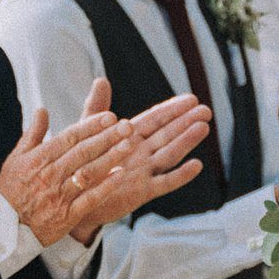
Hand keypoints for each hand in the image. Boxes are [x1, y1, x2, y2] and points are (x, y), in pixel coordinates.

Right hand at [0, 80, 133, 247]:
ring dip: (111, 157)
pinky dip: (105, 186)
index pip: (70, 137)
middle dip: (108, 137)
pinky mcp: (67, 216)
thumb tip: (43, 110)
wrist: (4, 228)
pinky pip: (90, 199)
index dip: (92, 126)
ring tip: (129, 145)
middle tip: (128, 126)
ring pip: (89, 172)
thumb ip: (33, 134)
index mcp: (40, 158)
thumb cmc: (9, 191)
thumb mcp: (15, 158)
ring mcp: (60, 195)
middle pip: (84, 151)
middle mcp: (51, 174)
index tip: (110, 116)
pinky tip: (120, 174)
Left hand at [64, 94, 212, 239]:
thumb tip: (101, 80)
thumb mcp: (85, 133)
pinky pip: (164, 182)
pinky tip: (196, 165)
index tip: (192, 99)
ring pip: (169, 154)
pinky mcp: (142, 192)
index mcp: (129, 136)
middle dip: (186, 122)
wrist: (72, 198)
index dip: (173, 109)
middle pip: (167, 134)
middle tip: (206, 111)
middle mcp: (140, 153)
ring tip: (203, 128)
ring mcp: (143, 172)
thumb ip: (96, 109)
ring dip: (186, 141)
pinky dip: (180, 175)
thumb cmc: (81, 164)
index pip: (155, 119)